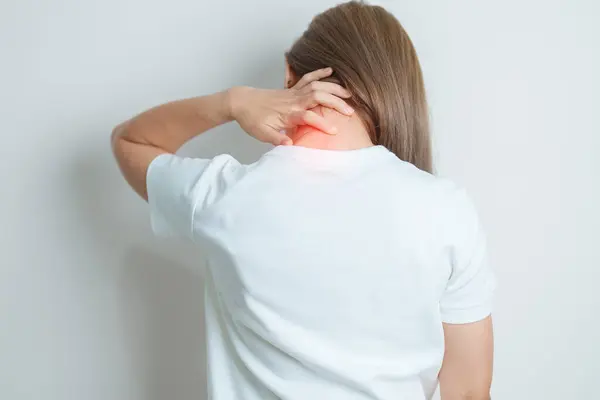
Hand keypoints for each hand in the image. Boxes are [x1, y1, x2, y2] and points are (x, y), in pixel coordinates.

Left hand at [228, 67, 353, 145]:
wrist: (241, 101)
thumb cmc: (252, 119)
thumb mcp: (262, 134)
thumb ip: (276, 139)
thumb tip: (290, 145)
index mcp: (287, 114)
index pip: (308, 117)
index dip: (322, 123)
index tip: (334, 130)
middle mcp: (293, 101)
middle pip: (318, 97)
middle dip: (335, 103)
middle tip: (350, 111)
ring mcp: (293, 93)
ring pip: (316, 86)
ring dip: (333, 88)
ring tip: (349, 94)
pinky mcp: (291, 89)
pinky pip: (307, 78)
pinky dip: (319, 73)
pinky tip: (331, 71)